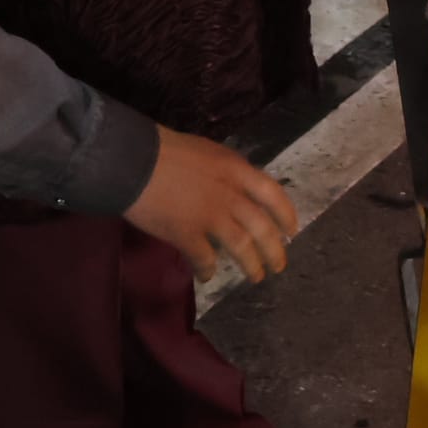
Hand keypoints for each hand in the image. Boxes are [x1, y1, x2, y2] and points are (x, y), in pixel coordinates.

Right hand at [122, 126, 297, 283]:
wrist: (135, 160)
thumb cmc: (169, 151)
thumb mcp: (210, 153)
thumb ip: (228, 173)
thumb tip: (239, 190)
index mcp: (238, 171)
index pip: (273, 194)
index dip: (286, 215)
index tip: (292, 230)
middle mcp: (231, 195)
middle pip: (262, 227)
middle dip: (274, 250)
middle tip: (278, 266)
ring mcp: (210, 216)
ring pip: (241, 246)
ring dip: (251, 265)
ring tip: (256, 277)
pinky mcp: (186, 233)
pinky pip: (204, 258)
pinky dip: (207, 269)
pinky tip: (207, 276)